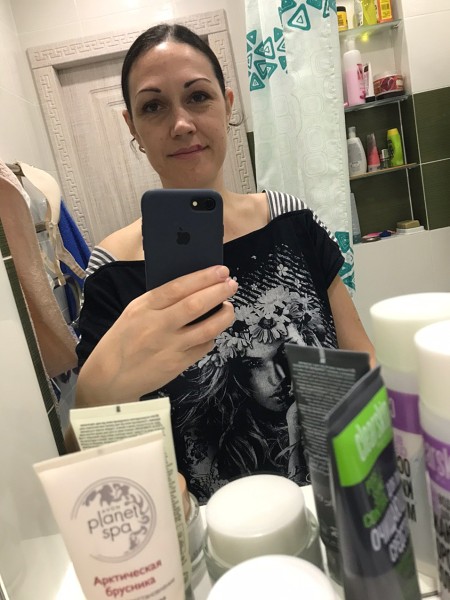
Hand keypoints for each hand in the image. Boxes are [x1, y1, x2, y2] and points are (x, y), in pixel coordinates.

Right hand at [75, 265, 236, 406]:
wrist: (108, 379)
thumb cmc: (121, 342)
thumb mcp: (133, 313)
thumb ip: (158, 301)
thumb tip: (191, 287)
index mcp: (143, 308)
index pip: (177, 287)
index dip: (203, 277)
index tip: (220, 271)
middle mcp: (157, 326)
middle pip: (195, 305)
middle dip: (219, 292)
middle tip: (232, 284)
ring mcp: (169, 347)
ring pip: (207, 328)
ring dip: (224, 315)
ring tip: (229, 307)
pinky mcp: (178, 365)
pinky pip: (203, 347)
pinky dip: (212, 336)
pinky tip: (213, 330)